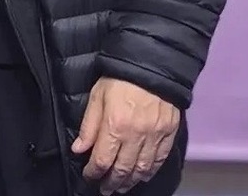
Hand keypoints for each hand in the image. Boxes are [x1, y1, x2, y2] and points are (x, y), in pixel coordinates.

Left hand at [71, 77, 180, 194]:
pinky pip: (159, 160)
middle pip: (122, 170)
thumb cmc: (119, 78)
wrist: (151, 64)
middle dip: (112, 183)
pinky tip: (142, 175)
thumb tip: (79, 149)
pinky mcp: (169, 133)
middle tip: (105, 189)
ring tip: (122, 187)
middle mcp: (136, 136)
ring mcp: (154, 136)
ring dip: (130, 182)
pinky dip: (150, 172)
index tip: (89, 177)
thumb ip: (88, 126)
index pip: (102, 161)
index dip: (93, 173)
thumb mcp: (97, 96)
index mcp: (115, 126)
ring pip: (142, 170)